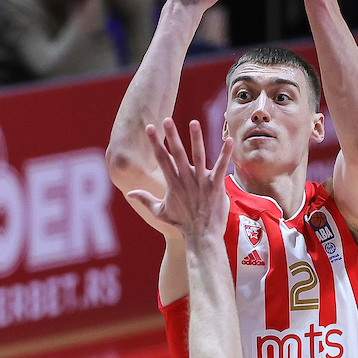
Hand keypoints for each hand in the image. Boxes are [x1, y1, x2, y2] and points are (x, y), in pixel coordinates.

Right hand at [126, 118, 232, 242]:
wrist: (201, 237)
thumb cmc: (181, 225)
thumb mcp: (159, 212)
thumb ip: (145, 200)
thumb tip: (129, 193)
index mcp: (172, 183)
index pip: (161, 159)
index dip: (155, 142)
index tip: (149, 127)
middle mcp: (185, 180)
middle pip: (177, 154)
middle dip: (171, 136)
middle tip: (166, 119)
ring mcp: (201, 182)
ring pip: (198, 156)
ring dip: (196, 138)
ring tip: (193, 122)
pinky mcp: (215, 186)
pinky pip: (221, 167)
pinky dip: (225, 154)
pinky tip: (228, 140)